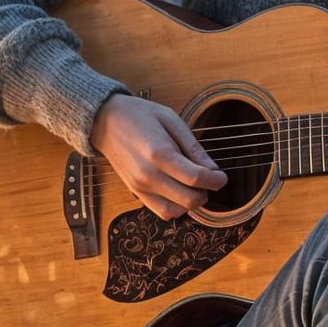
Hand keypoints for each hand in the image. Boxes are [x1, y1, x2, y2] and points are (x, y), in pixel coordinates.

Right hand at [91, 92, 226, 221]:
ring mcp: (140, 186)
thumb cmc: (139, 115)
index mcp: (159, 153)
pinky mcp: (135, 192)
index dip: (215, 180)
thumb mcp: (171, 120)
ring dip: (191, 202)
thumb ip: (193, 147)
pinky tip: (179, 191)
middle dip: (206, 192)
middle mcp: (148, 174)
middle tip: (209, 179)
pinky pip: (161, 212)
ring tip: (193, 185)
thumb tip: (213, 168)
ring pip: (176, 211)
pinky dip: (176, 207)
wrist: (105, 121)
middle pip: (188, 199)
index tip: (222, 176)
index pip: (195, 178)